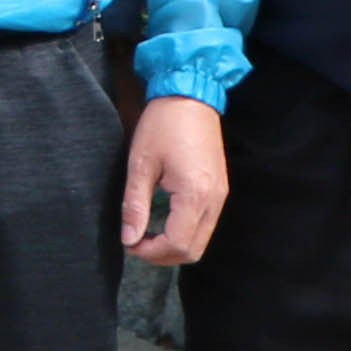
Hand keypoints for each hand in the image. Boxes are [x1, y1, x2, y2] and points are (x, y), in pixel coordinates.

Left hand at [119, 91, 228, 268]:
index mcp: (194, 194)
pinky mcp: (220, 190)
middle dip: (162, 255)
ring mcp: (221, 196)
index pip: (177, 244)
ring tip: (147, 234)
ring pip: (201, 241)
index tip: (129, 242)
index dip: (151, 252)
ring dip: (174, 246)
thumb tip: (128, 238)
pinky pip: (206, 225)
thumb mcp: (141, 164)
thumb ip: (135, 205)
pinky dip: (185, 233)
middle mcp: (214, 201)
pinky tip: (164, 222)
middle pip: (193, 250)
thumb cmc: (162, 125)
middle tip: (136, 242)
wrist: (191, 95)